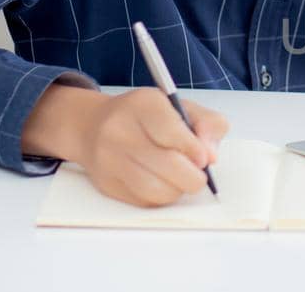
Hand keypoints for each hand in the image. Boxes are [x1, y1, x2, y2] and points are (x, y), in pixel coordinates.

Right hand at [22, 86, 229, 206]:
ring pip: (155, 189)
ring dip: (177, 190)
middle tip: (198, 175)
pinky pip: (144, 201)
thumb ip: (207, 124)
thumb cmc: (148, 118)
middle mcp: (119, 129)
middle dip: (192, 176)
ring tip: (179, 179)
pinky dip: (161, 197)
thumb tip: (211, 156)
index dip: (193, 149)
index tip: (204, 158)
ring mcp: (109, 159)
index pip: (170, 130)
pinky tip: (161, 183)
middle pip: (166, 164)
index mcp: (143, 104)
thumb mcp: (181, 107)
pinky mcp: (106, 184)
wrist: (94, 126)